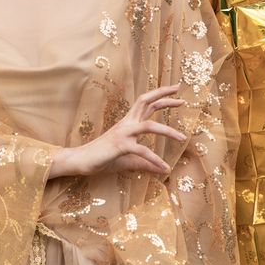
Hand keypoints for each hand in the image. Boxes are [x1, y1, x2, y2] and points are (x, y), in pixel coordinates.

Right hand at [48, 83, 185, 179]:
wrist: (81, 160)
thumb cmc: (102, 158)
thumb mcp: (128, 160)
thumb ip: (145, 163)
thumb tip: (163, 170)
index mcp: (128, 123)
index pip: (146, 104)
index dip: (161, 97)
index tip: (177, 94)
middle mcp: (126, 124)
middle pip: (146, 102)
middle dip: (164, 96)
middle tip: (181, 95)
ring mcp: (123, 133)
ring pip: (149, 125)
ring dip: (168, 131)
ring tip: (182, 138)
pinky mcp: (120, 146)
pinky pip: (141, 151)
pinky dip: (155, 160)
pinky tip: (164, 167)